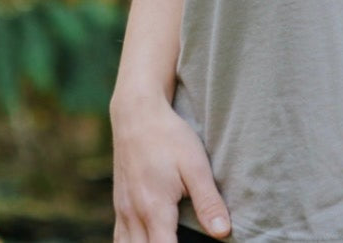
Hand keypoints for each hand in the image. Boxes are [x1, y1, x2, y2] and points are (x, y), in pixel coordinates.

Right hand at [112, 93, 230, 242]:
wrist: (137, 114)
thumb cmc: (169, 137)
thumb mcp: (195, 165)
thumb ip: (208, 201)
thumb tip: (223, 233)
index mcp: (155, 209)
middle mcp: (134, 216)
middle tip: (180, 241)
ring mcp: (123, 212)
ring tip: (166, 239)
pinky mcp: (119, 205)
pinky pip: (119, 239)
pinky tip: (145, 240)